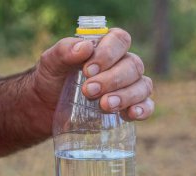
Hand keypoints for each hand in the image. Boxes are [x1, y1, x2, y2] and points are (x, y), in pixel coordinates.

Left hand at [34, 28, 153, 125]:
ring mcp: (129, 88)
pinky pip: (147, 106)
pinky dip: (143, 109)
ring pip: (142, 86)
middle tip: (89, 91)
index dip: (108, 53)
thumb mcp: (50, 64)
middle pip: (132, 66)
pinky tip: (131, 114)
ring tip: (104, 105)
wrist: (48, 109)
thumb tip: (85, 47)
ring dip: (126, 96)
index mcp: (106, 47)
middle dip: (112, 79)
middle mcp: (122, 65)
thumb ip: (63, 52)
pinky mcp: (129, 109)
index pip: (120, 40)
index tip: (88, 70)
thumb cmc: (52, 81)